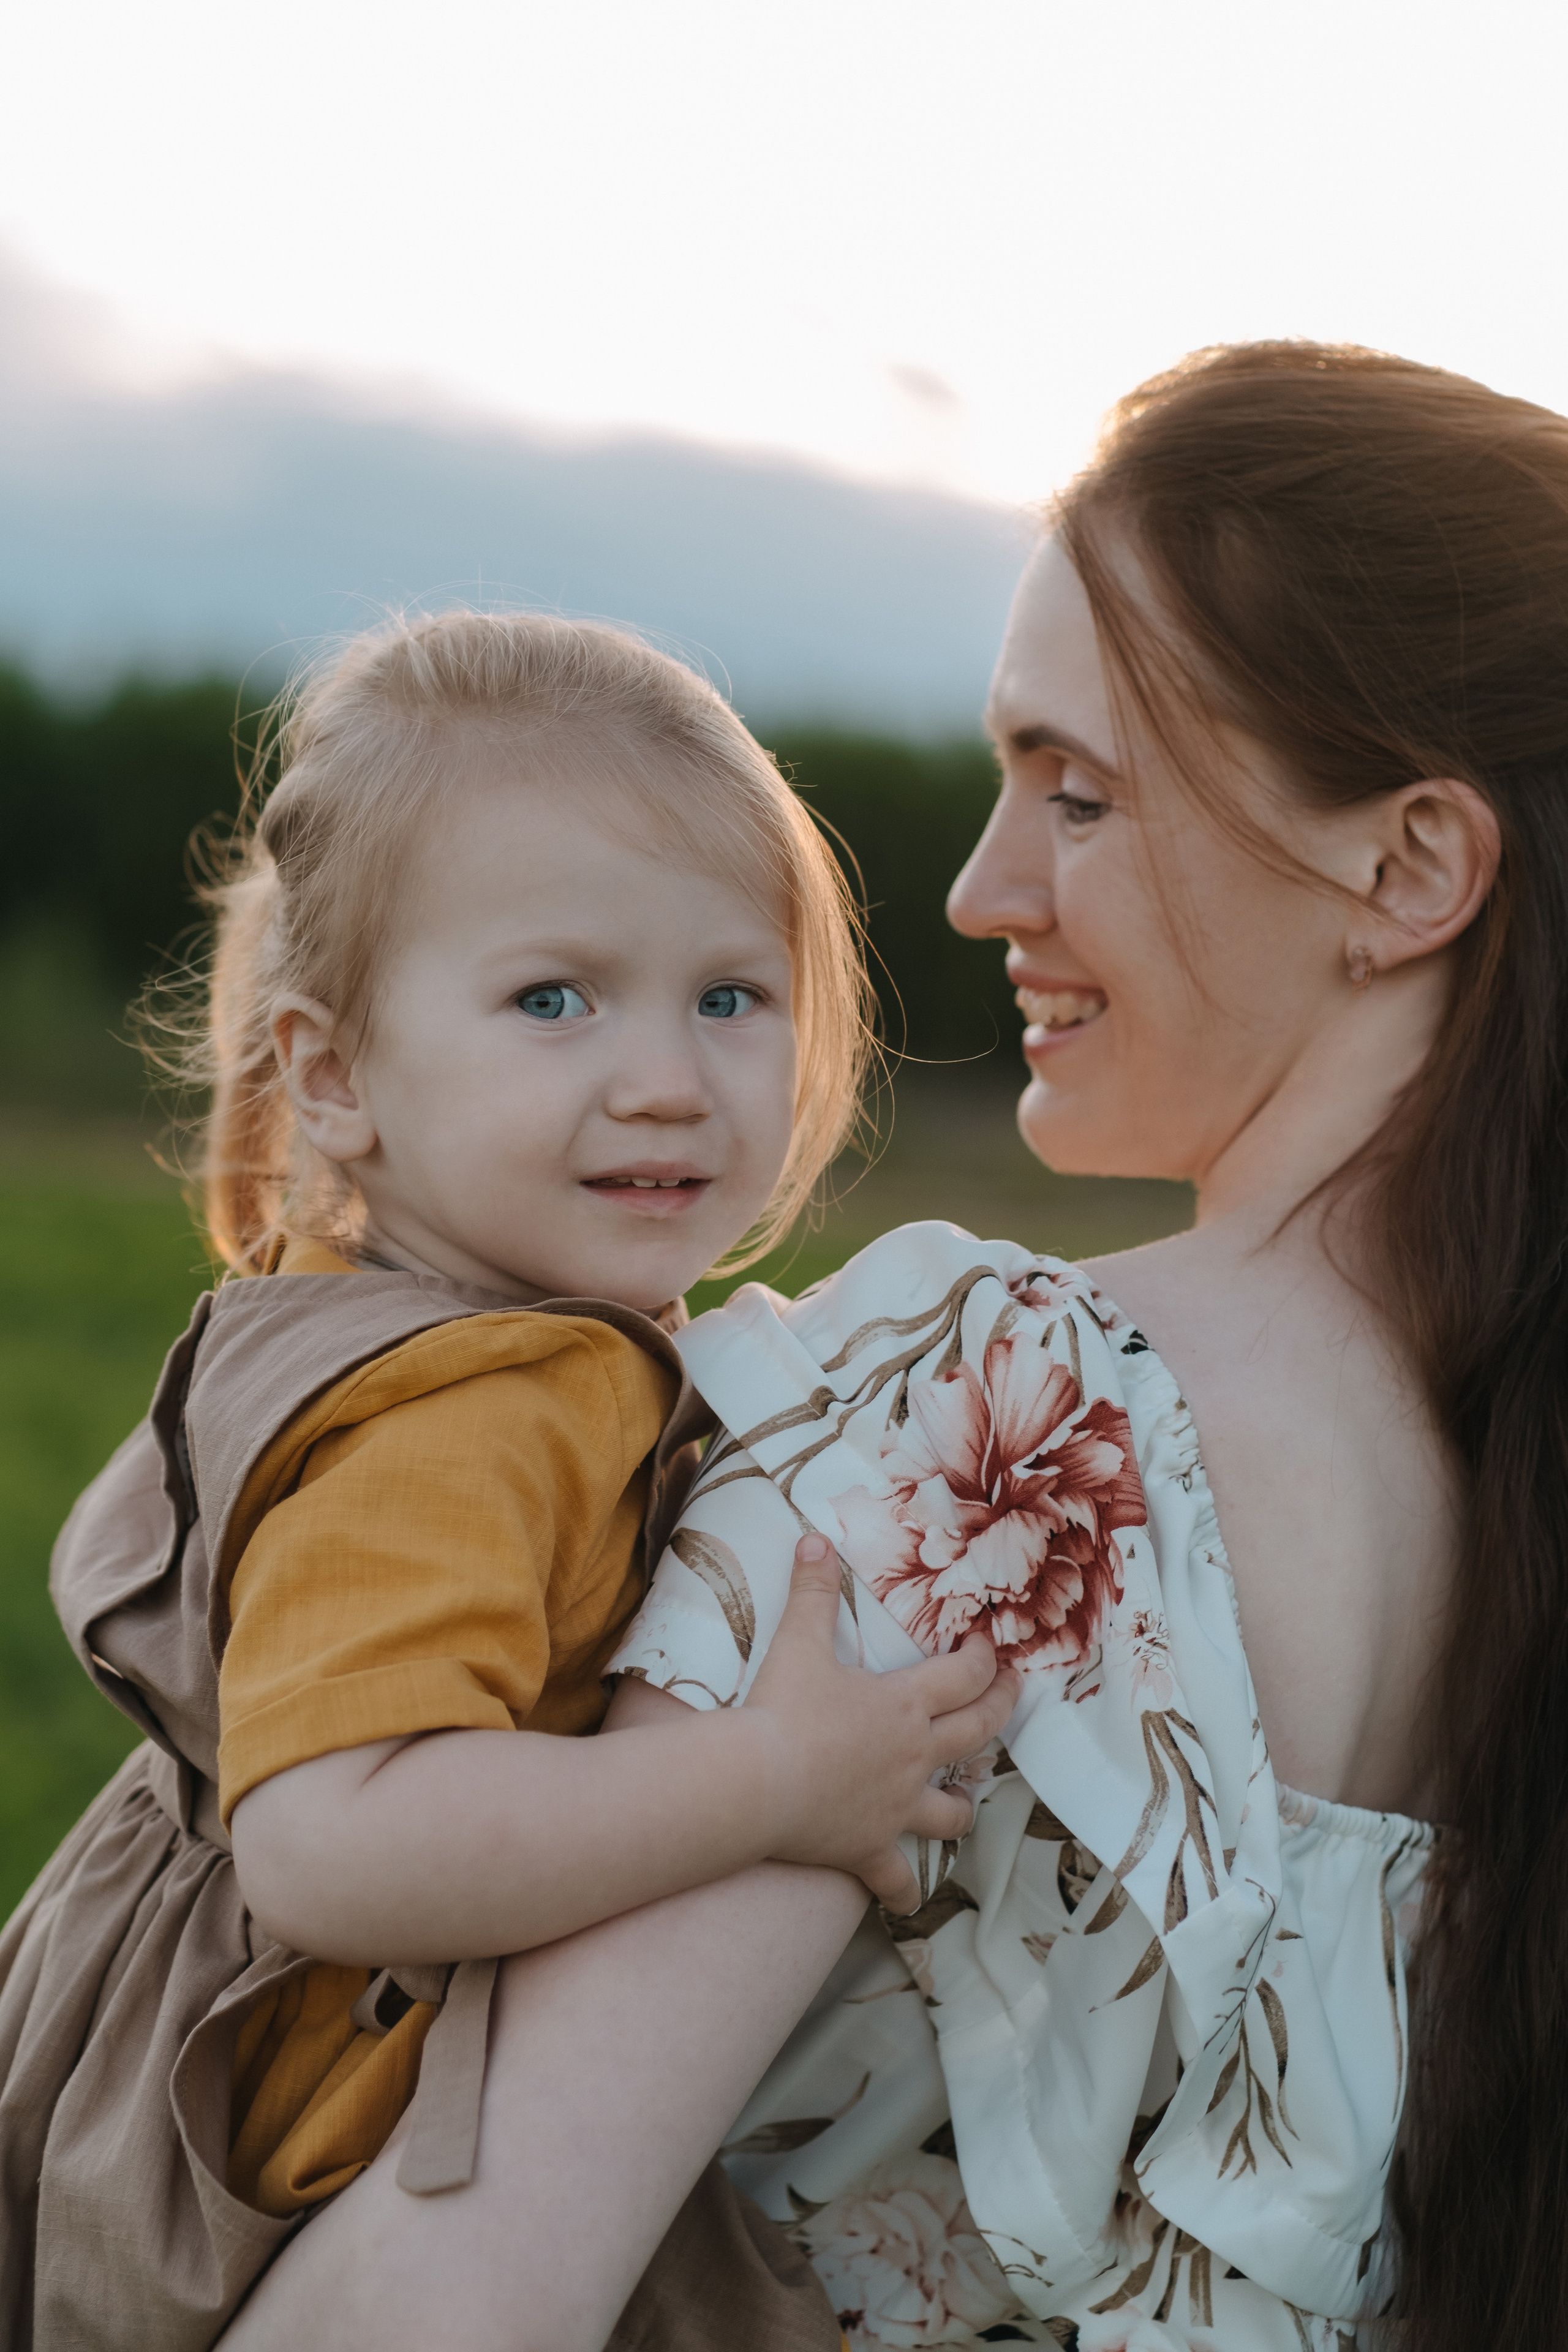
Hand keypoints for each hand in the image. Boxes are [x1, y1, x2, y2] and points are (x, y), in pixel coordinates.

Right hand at [742, 1533, 1019, 1909]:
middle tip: (1010, 1694)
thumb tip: (815, 1539)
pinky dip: (904, 1890)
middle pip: (976, 1734)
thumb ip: (812, 1592)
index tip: (990, 1645)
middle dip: (999, 1710)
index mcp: (903, 1705)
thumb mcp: (798, 1644)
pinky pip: (897, 1881)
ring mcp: (896, 1807)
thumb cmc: (782, 1711)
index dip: (983, 1658)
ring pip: (952, 1812)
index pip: (963, 1676)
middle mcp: (913, 1757)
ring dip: (962, 1804)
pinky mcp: (869, 1849)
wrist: (758, 1783)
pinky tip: (906, 1898)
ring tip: (965, 1800)